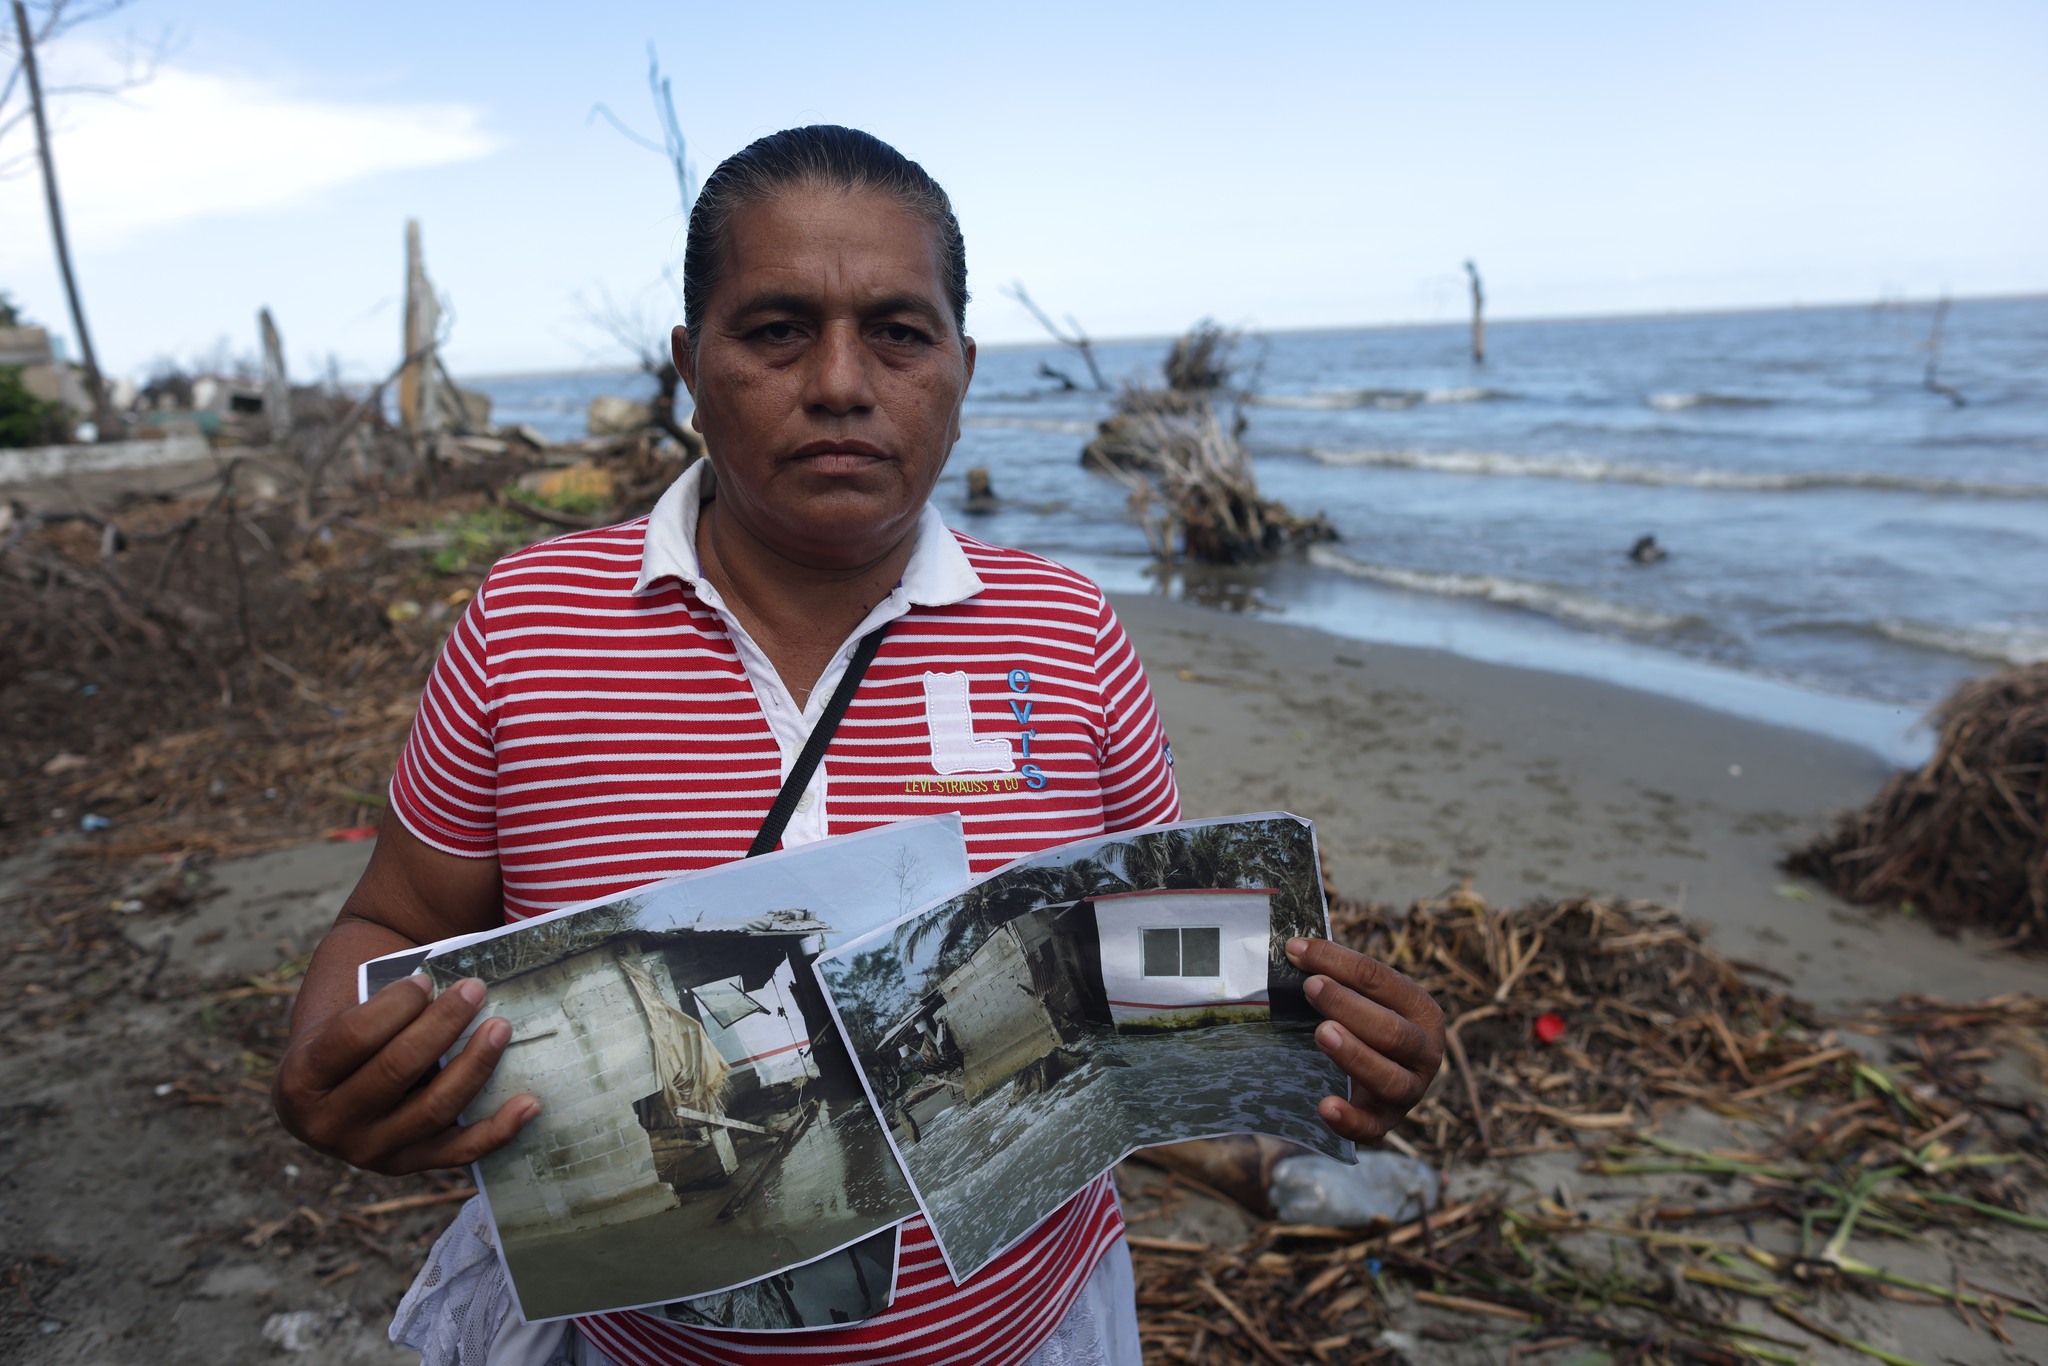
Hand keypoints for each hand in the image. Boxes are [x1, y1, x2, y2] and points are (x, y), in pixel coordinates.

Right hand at [271, 974, 539, 1174]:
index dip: (394, 1006)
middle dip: (441, 1025)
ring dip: (474, 1066)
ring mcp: (369, 1152)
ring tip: (501, 1028)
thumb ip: (382, 1000)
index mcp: (301, 1079)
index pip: (351, 1037)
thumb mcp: (342, 1011)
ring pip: (433, 1109)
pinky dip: (498, 1130)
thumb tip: (451, 981)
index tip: (426, 980)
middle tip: (475, 990)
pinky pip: (458, 1151)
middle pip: (396, 1070)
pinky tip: (530, 1103)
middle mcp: (328, 1125)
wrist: (334, 1083)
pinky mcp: (407, 1166)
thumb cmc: (348, 1031)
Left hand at [1286, 937, 1444, 1142]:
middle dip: (1350, 1007)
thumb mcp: (1360, 996)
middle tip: (1311, 988)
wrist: (1377, 1074)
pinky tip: (1324, 1106)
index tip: (1296, 950)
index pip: (1382, 980)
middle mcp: (1425, 1051)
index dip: (1338, 962)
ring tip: (1322, 1033)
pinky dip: (1351, 1119)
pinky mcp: (1386, 1122)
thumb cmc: (1364, 1021)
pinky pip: (1373, 1127)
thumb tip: (1292, 947)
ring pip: (1390, 1079)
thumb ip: (1335, 975)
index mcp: (1422, 1010)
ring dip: (1355, 1055)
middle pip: (1392, 1031)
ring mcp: (1410, 1091)